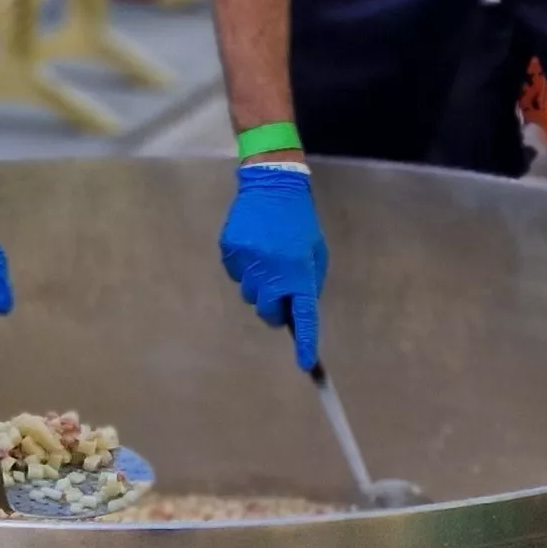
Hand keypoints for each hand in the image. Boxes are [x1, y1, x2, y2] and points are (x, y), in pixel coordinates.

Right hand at [217, 164, 325, 369]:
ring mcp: (248, 262)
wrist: (272, 184)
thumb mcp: (316, 251)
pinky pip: (236, 274)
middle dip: (275, 310)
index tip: (305, 363)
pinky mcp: (230, 252)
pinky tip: (253, 247)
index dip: (305, 341)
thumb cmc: (300, 221)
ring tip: (267, 258)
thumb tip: (295, 311)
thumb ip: (309, 282)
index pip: (304, 315)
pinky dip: (245, 268)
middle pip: (268, 312)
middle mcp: (272, 271)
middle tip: (280, 293)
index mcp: (299, 271)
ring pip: (250, 294)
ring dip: (260, 286)